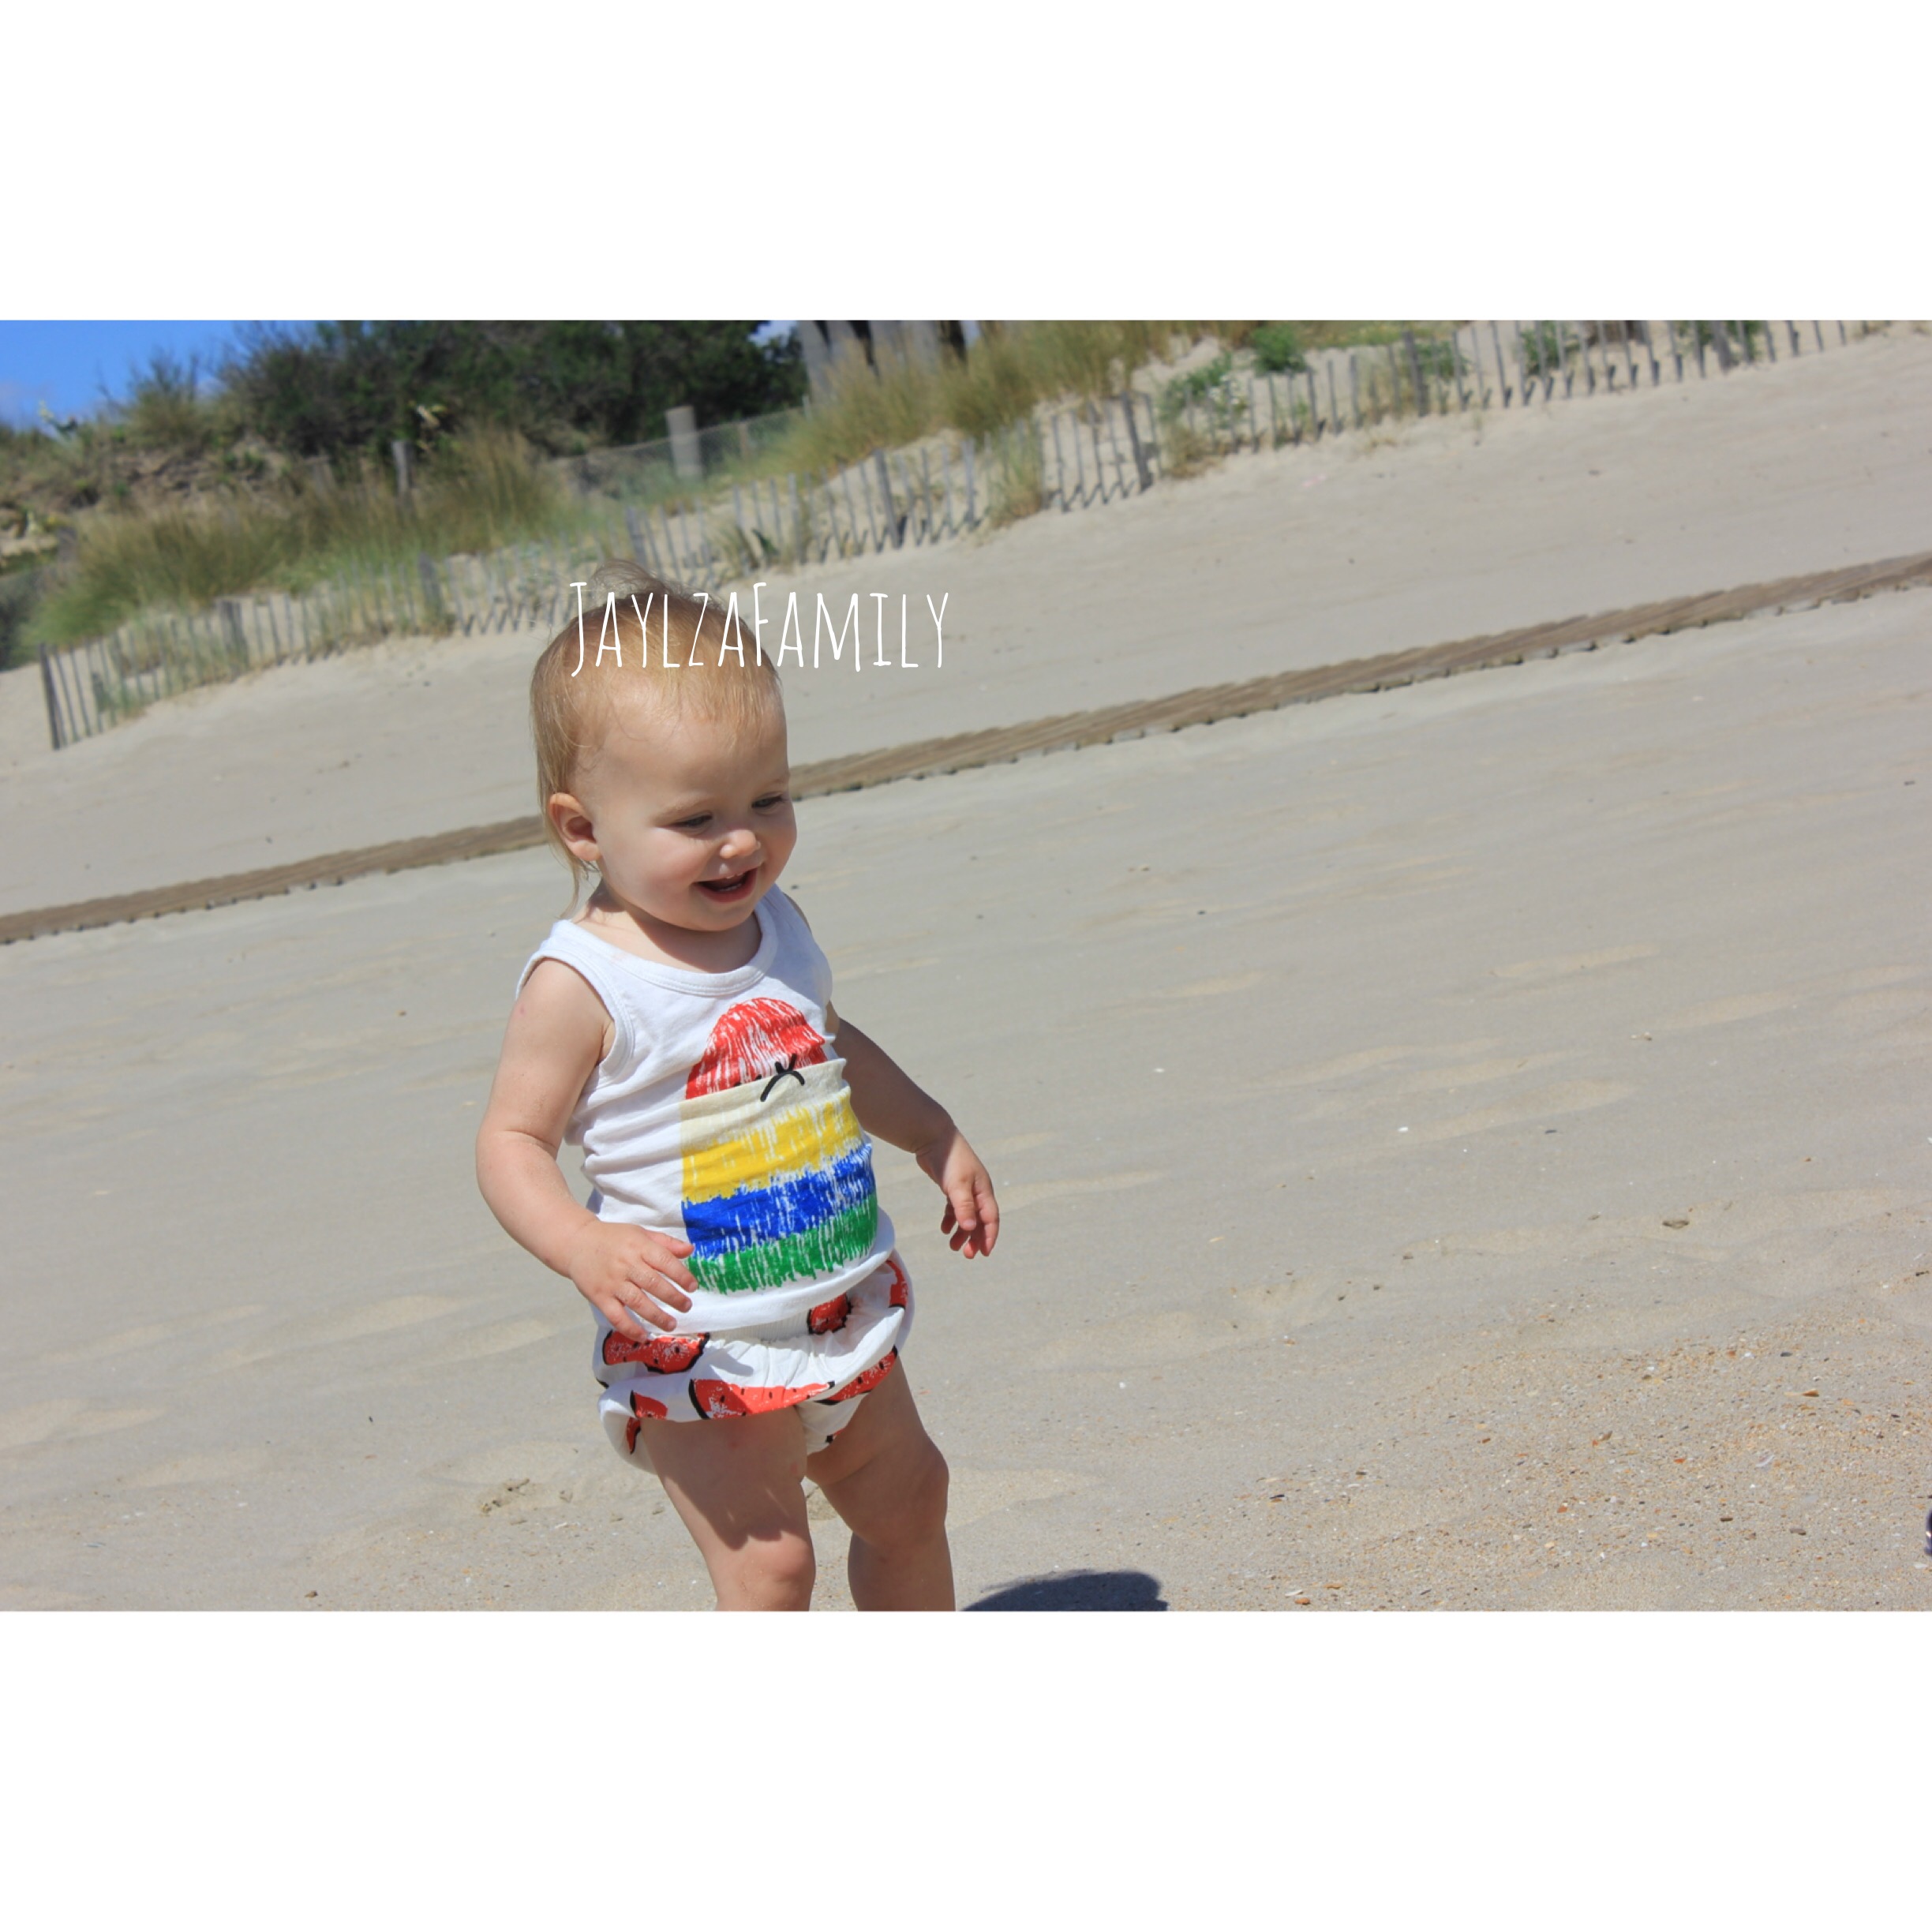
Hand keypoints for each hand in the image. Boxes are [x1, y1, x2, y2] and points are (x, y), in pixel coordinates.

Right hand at [564, 1220, 696, 1337]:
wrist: (576, 1243)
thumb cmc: (613, 1239)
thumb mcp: (640, 1233)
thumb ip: (665, 1243)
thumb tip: (690, 1251)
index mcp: (639, 1246)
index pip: (665, 1261)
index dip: (681, 1275)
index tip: (693, 1287)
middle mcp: (626, 1264)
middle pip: (653, 1283)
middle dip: (673, 1297)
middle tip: (686, 1306)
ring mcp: (612, 1282)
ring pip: (637, 1302)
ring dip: (656, 1316)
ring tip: (672, 1324)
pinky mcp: (599, 1297)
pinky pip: (616, 1316)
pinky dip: (630, 1328)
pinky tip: (643, 1337)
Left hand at [915, 1127, 999, 1258]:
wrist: (933, 1137)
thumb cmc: (949, 1160)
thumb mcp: (957, 1186)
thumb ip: (964, 1208)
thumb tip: (972, 1229)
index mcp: (984, 1190)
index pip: (991, 1218)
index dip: (989, 1237)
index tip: (984, 1253)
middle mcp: (978, 1191)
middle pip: (981, 1220)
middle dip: (975, 1239)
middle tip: (967, 1255)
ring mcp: (966, 1188)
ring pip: (968, 1216)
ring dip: (962, 1232)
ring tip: (953, 1246)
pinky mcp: (953, 1186)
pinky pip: (956, 1208)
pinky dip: (952, 1219)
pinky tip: (944, 1228)